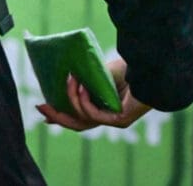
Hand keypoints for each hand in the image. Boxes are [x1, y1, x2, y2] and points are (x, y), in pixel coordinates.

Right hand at [35, 57, 150, 130]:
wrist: (152, 70)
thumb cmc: (129, 69)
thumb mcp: (100, 73)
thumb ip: (86, 79)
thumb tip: (66, 73)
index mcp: (103, 108)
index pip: (79, 117)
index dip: (61, 116)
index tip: (43, 112)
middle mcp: (108, 118)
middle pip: (77, 124)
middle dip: (57, 116)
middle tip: (40, 106)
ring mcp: (114, 121)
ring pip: (83, 120)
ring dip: (71, 100)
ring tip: (69, 81)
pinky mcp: (120, 121)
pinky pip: (94, 115)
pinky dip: (84, 101)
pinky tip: (82, 87)